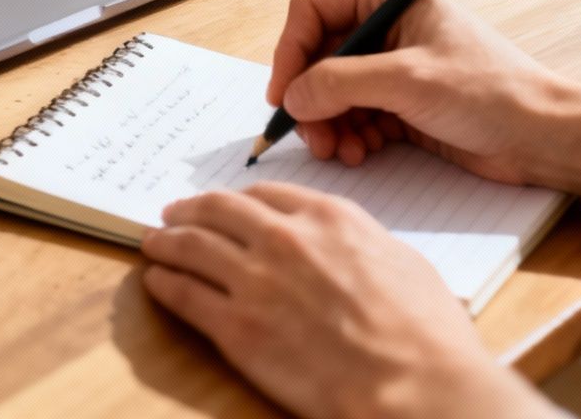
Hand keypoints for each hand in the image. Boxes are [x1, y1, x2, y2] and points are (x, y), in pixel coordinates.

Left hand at [142, 185, 558, 418]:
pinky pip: (184, 295)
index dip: (237, 200)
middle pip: (218, 211)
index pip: (265, 194)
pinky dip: (164, 284)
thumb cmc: (426, 335)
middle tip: (172, 214)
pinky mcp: (236, 328)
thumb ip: (359, 243)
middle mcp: (285, 239)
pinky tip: (157, 282)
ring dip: (166, 241)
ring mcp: (256, 282)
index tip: (224, 205)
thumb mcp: (402, 262)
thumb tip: (343, 247)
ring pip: (192, 246)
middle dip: (190, 210)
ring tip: (154, 243)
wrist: (417, 387)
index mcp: (328, 218)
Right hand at [267, 0, 566, 185]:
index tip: (284, 95)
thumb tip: (291, 98)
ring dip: (327, 123)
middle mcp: (386, 26)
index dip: (290, 52)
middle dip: (309, 98)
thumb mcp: (406, 80)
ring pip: (331, 91)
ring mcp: (393, 66)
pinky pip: (353, 115)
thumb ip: (339, 83)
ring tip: (338, 150)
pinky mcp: (401, 102)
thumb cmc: (491, 92)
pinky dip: (348, 136)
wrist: (543, 137)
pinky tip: (359, 153)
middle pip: (317, 56)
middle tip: (310, 135)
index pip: (312, 11)